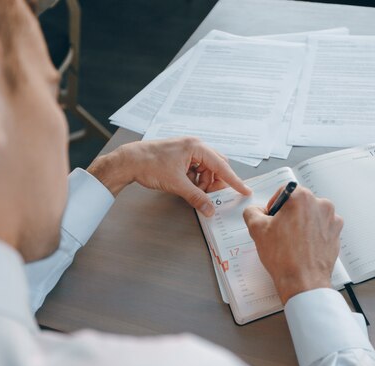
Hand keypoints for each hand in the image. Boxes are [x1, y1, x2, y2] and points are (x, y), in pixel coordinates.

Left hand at [87, 137, 250, 215]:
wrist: (129, 161)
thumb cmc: (150, 164)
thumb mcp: (176, 184)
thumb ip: (196, 197)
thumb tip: (209, 209)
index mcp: (197, 147)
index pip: (222, 166)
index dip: (234, 181)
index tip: (245, 190)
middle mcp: (194, 146)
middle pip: (216, 166)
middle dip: (215, 182)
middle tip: (213, 196)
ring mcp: (187, 151)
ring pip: (206, 169)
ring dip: (204, 183)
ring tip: (194, 192)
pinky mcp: (181, 157)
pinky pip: (196, 170)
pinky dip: (195, 180)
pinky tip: (187, 187)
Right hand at [243, 186, 342, 304]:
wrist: (303, 281)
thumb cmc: (284, 257)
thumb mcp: (257, 230)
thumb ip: (252, 212)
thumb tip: (255, 210)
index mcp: (301, 197)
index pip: (284, 192)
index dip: (275, 205)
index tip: (273, 218)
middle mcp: (320, 204)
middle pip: (300, 203)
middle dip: (289, 215)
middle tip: (281, 232)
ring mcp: (331, 219)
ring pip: (311, 215)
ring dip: (302, 224)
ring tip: (293, 242)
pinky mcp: (337, 233)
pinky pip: (322, 228)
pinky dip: (314, 234)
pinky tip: (304, 247)